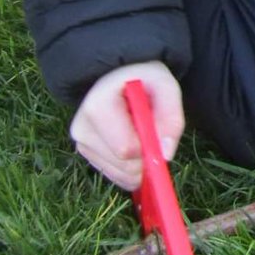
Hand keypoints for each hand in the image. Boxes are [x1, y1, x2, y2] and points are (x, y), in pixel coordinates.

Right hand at [69, 61, 184, 189]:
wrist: (120, 77)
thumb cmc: (143, 80)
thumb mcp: (165, 86)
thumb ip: (171, 116)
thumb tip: (165, 154)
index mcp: (97, 107)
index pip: (126, 148)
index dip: (149, 145)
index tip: (156, 126)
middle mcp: (82, 129)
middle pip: (125, 165)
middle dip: (147, 154)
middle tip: (149, 127)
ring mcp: (82, 145)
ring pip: (123, 175)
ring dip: (141, 161)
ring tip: (139, 130)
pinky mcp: (88, 156)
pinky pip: (119, 176)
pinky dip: (133, 167)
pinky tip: (133, 143)